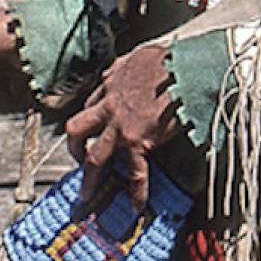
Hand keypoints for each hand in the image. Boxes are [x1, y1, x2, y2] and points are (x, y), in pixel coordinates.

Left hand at [65, 44, 180, 215]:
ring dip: (89, 178)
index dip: (92, 115)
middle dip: (74, 145)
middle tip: (78, 157)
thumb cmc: (170, 59)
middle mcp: (109, 105)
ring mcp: (121, 126)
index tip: (96, 124)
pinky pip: (135, 172)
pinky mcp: (138, 141)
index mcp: (111, 82)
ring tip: (86, 194)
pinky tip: (136, 207)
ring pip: (94, 156)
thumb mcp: (141, 54)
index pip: (92, 102)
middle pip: (76, 128)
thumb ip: (129, 64)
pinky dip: (136, 192)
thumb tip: (128, 69)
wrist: (186, 68)